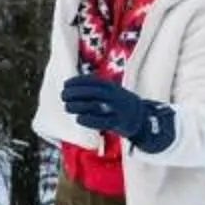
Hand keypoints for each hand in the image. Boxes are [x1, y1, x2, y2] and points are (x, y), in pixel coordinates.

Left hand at [60, 75, 175, 153]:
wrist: (142, 118)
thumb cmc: (119, 103)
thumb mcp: (111, 91)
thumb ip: (95, 88)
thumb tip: (70, 86)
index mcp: (112, 87)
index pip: (93, 81)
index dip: (78, 81)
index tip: (65, 84)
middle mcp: (114, 96)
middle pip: (93, 92)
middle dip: (75, 93)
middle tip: (63, 95)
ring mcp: (117, 109)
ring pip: (96, 106)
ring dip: (79, 106)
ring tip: (67, 106)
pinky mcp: (118, 123)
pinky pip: (102, 121)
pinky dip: (89, 120)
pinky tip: (79, 119)